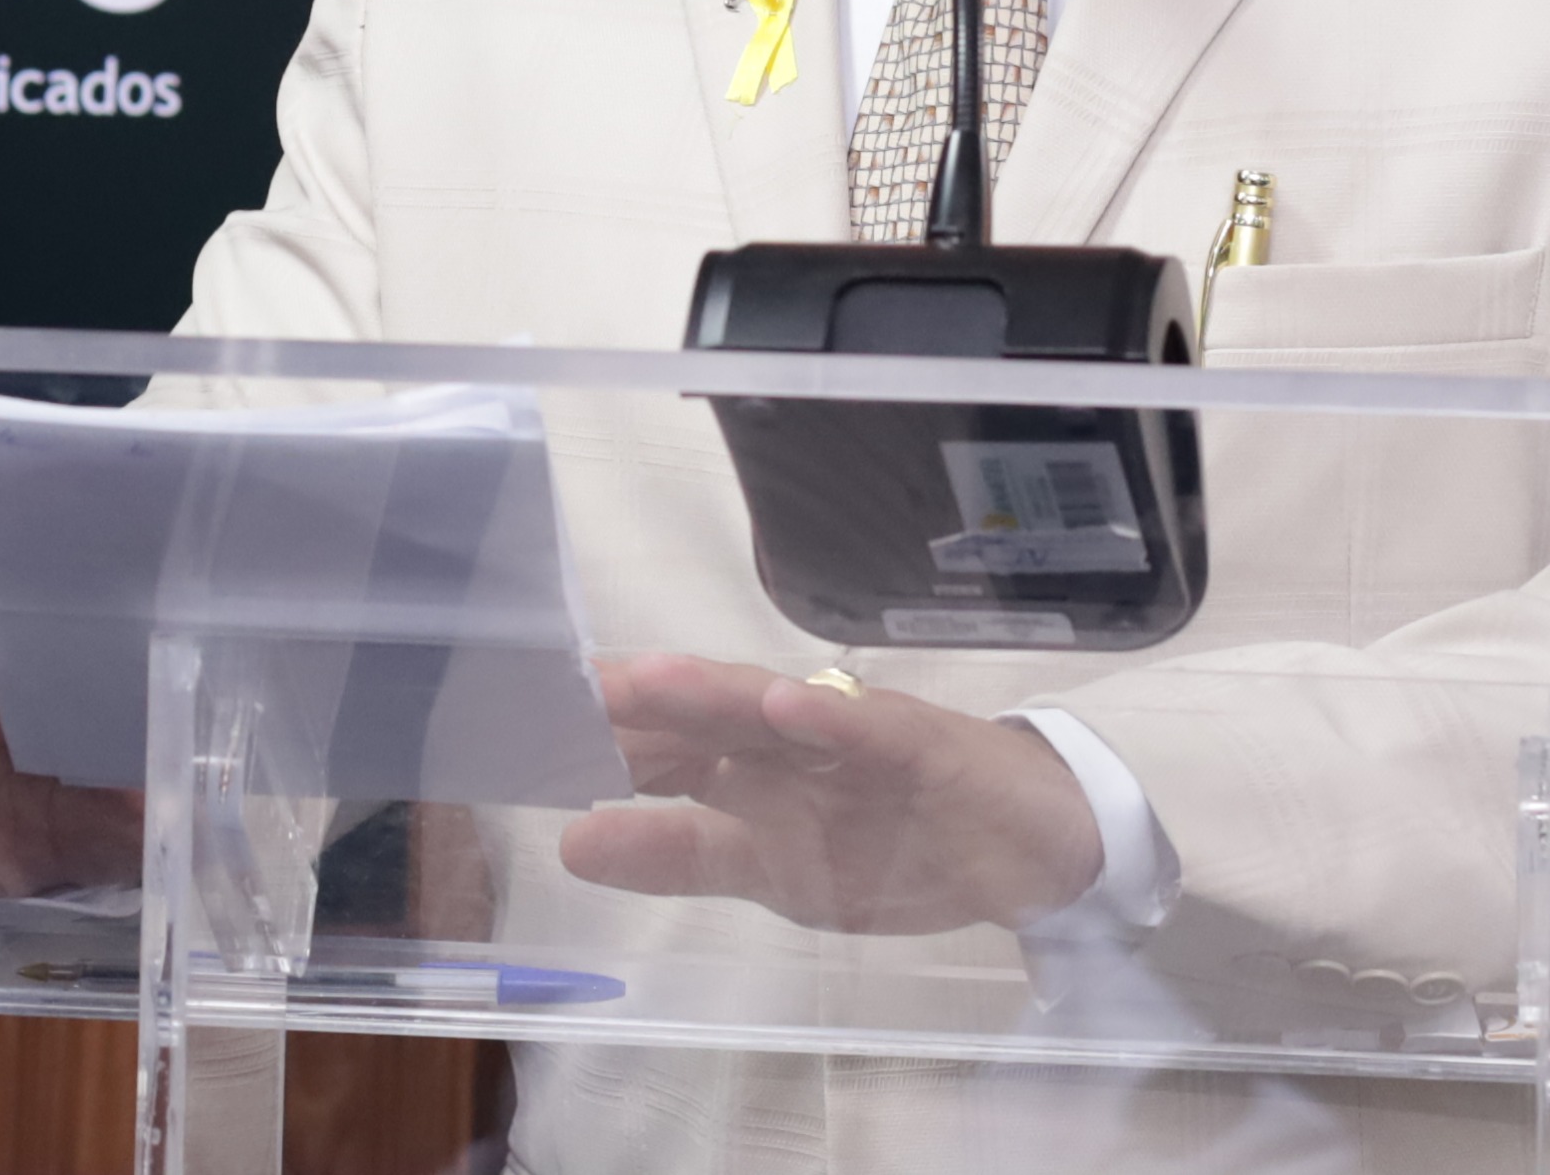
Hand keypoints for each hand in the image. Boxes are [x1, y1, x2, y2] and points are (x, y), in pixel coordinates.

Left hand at [557, 655, 1103, 934]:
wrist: (1035, 847)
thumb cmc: (899, 843)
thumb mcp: (773, 872)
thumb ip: (679, 852)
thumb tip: (572, 843)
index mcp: (750, 768)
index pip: (654, 748)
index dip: (590, 740)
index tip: (514, 731)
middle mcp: (787, 740)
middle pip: (695, 718)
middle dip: (626, 706)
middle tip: (550, 693)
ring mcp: (851, 738)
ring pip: (768, 709)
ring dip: (708, 691)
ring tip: (643, 679)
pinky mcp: (919, 746)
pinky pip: (869, 732)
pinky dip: (829, 719)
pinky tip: (786, 706)